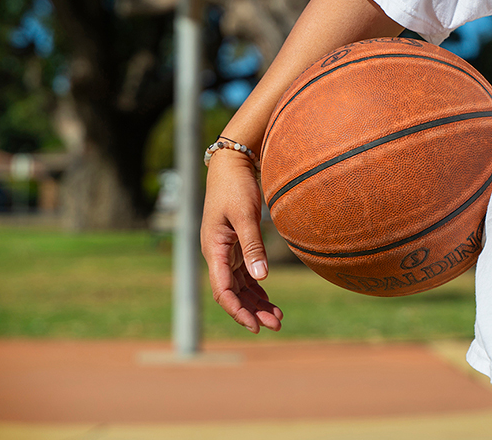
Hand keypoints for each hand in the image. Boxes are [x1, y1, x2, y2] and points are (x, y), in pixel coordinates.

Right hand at [201, 148, 282, 332]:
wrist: (231, 164)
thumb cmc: (236, 187)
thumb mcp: (245, 215)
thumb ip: (253, 246)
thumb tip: (262, 277)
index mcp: (214, 249)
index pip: (223, 290)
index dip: (238, 311)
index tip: (255, 326)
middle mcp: (217, 254)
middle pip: (233, 293)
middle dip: (252, 312)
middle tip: (276, 325)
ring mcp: (226, 252)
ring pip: (240, 286)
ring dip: (256, 303)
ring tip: (278, 318)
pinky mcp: (235, 246)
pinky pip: (244, 275)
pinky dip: (256, 288)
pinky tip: (269, 300)